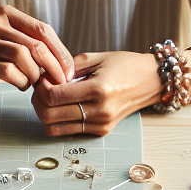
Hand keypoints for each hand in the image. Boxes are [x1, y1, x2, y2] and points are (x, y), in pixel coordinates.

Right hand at [0, 6, 73, 89]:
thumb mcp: (3, 38)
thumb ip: (27, 43)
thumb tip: (61, 64)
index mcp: (7, 14)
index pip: (42, 30)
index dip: (60, 52)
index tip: (69, 71)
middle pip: (35, 43)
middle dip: (53, 66)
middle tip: (61, 82)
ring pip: (22, 56)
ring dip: (35, 75)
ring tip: (35, 84)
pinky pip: (6, 70)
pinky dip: (20, 81)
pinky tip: (21, 86)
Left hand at [31, 50, 164, 136]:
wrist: (152, 81)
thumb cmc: (127, 65)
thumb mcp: (96, 58)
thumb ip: (69, 67)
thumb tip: (47, 76)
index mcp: (98, 90)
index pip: (53, 97)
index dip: (41, 87)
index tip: (43, 77)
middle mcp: (99, 111)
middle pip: (50, 116)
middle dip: (38, 101)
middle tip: (41, 88)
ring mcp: (100, 124)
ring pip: (55, 129)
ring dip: (45, 114)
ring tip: (50, 98)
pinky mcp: (101, 131)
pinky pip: (68, 131)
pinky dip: (58, 120)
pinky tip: (62, 105)